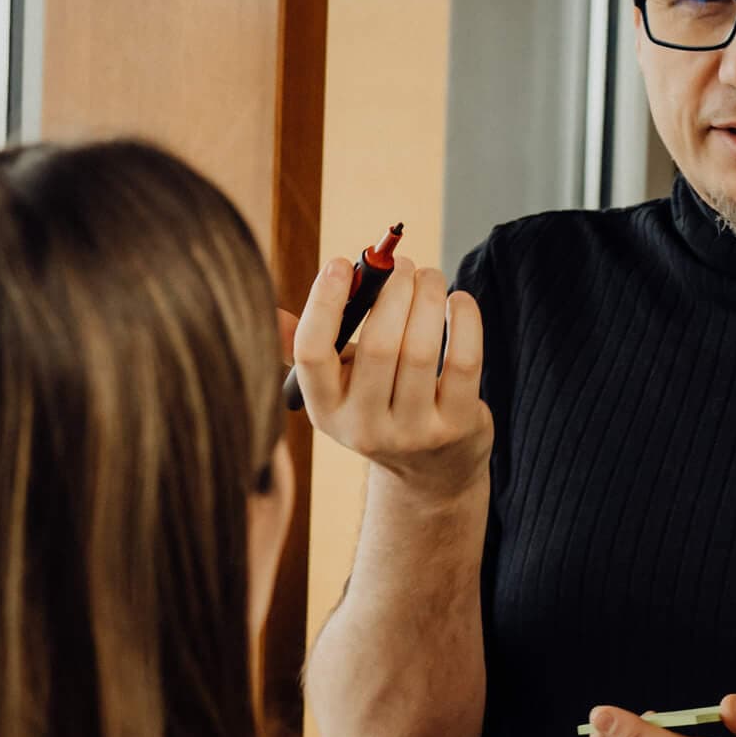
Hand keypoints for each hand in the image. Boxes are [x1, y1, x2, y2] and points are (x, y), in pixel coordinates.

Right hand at [288, 256, 490, 501]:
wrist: (430, 474)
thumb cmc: (379, 407)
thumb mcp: (338, 390)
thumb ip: (308, 351)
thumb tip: (271, 314)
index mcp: (325, 410)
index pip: (311, 354)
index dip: (324, 303)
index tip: (341, 263)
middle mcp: (364, 427)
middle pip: (376, 346)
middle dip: (391, 290)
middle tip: (402, 263)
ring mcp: (412, 432)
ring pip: (419, 348)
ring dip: (427, 296)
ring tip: (429, 276)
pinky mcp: (456, 426)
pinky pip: (462, 361)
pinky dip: (464, 320)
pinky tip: (458, 301)